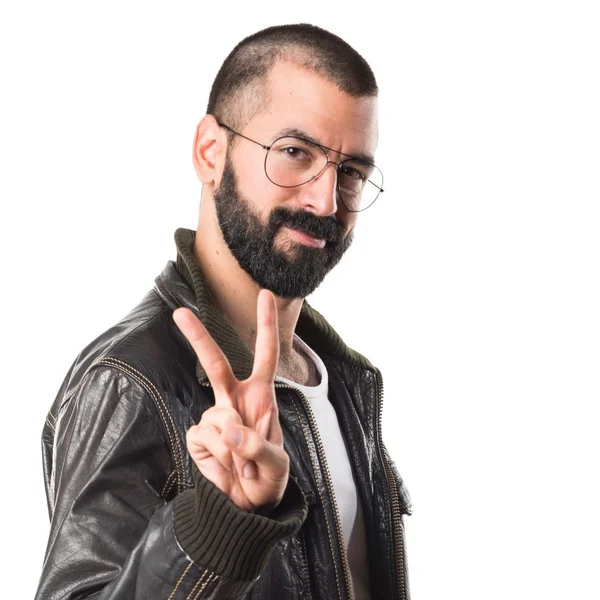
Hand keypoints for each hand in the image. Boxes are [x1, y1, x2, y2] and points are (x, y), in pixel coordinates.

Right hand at [172, 289, 288, 513]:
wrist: (248, 505)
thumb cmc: (269, 476)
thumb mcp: (277, 465)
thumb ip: (259, 447)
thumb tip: (230, 430)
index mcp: (261, 396)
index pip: (266, 354)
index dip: (266, 325)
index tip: (266, 295)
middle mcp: (235, 399)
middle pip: (214, 363)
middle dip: (198, 338)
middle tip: (179, 313)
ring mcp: (214, 417)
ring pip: (216, 416)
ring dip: (233, 446)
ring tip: (244, 464)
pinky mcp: (198, 436)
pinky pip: (204, 438)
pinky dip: (218, 456)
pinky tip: (226, 466)